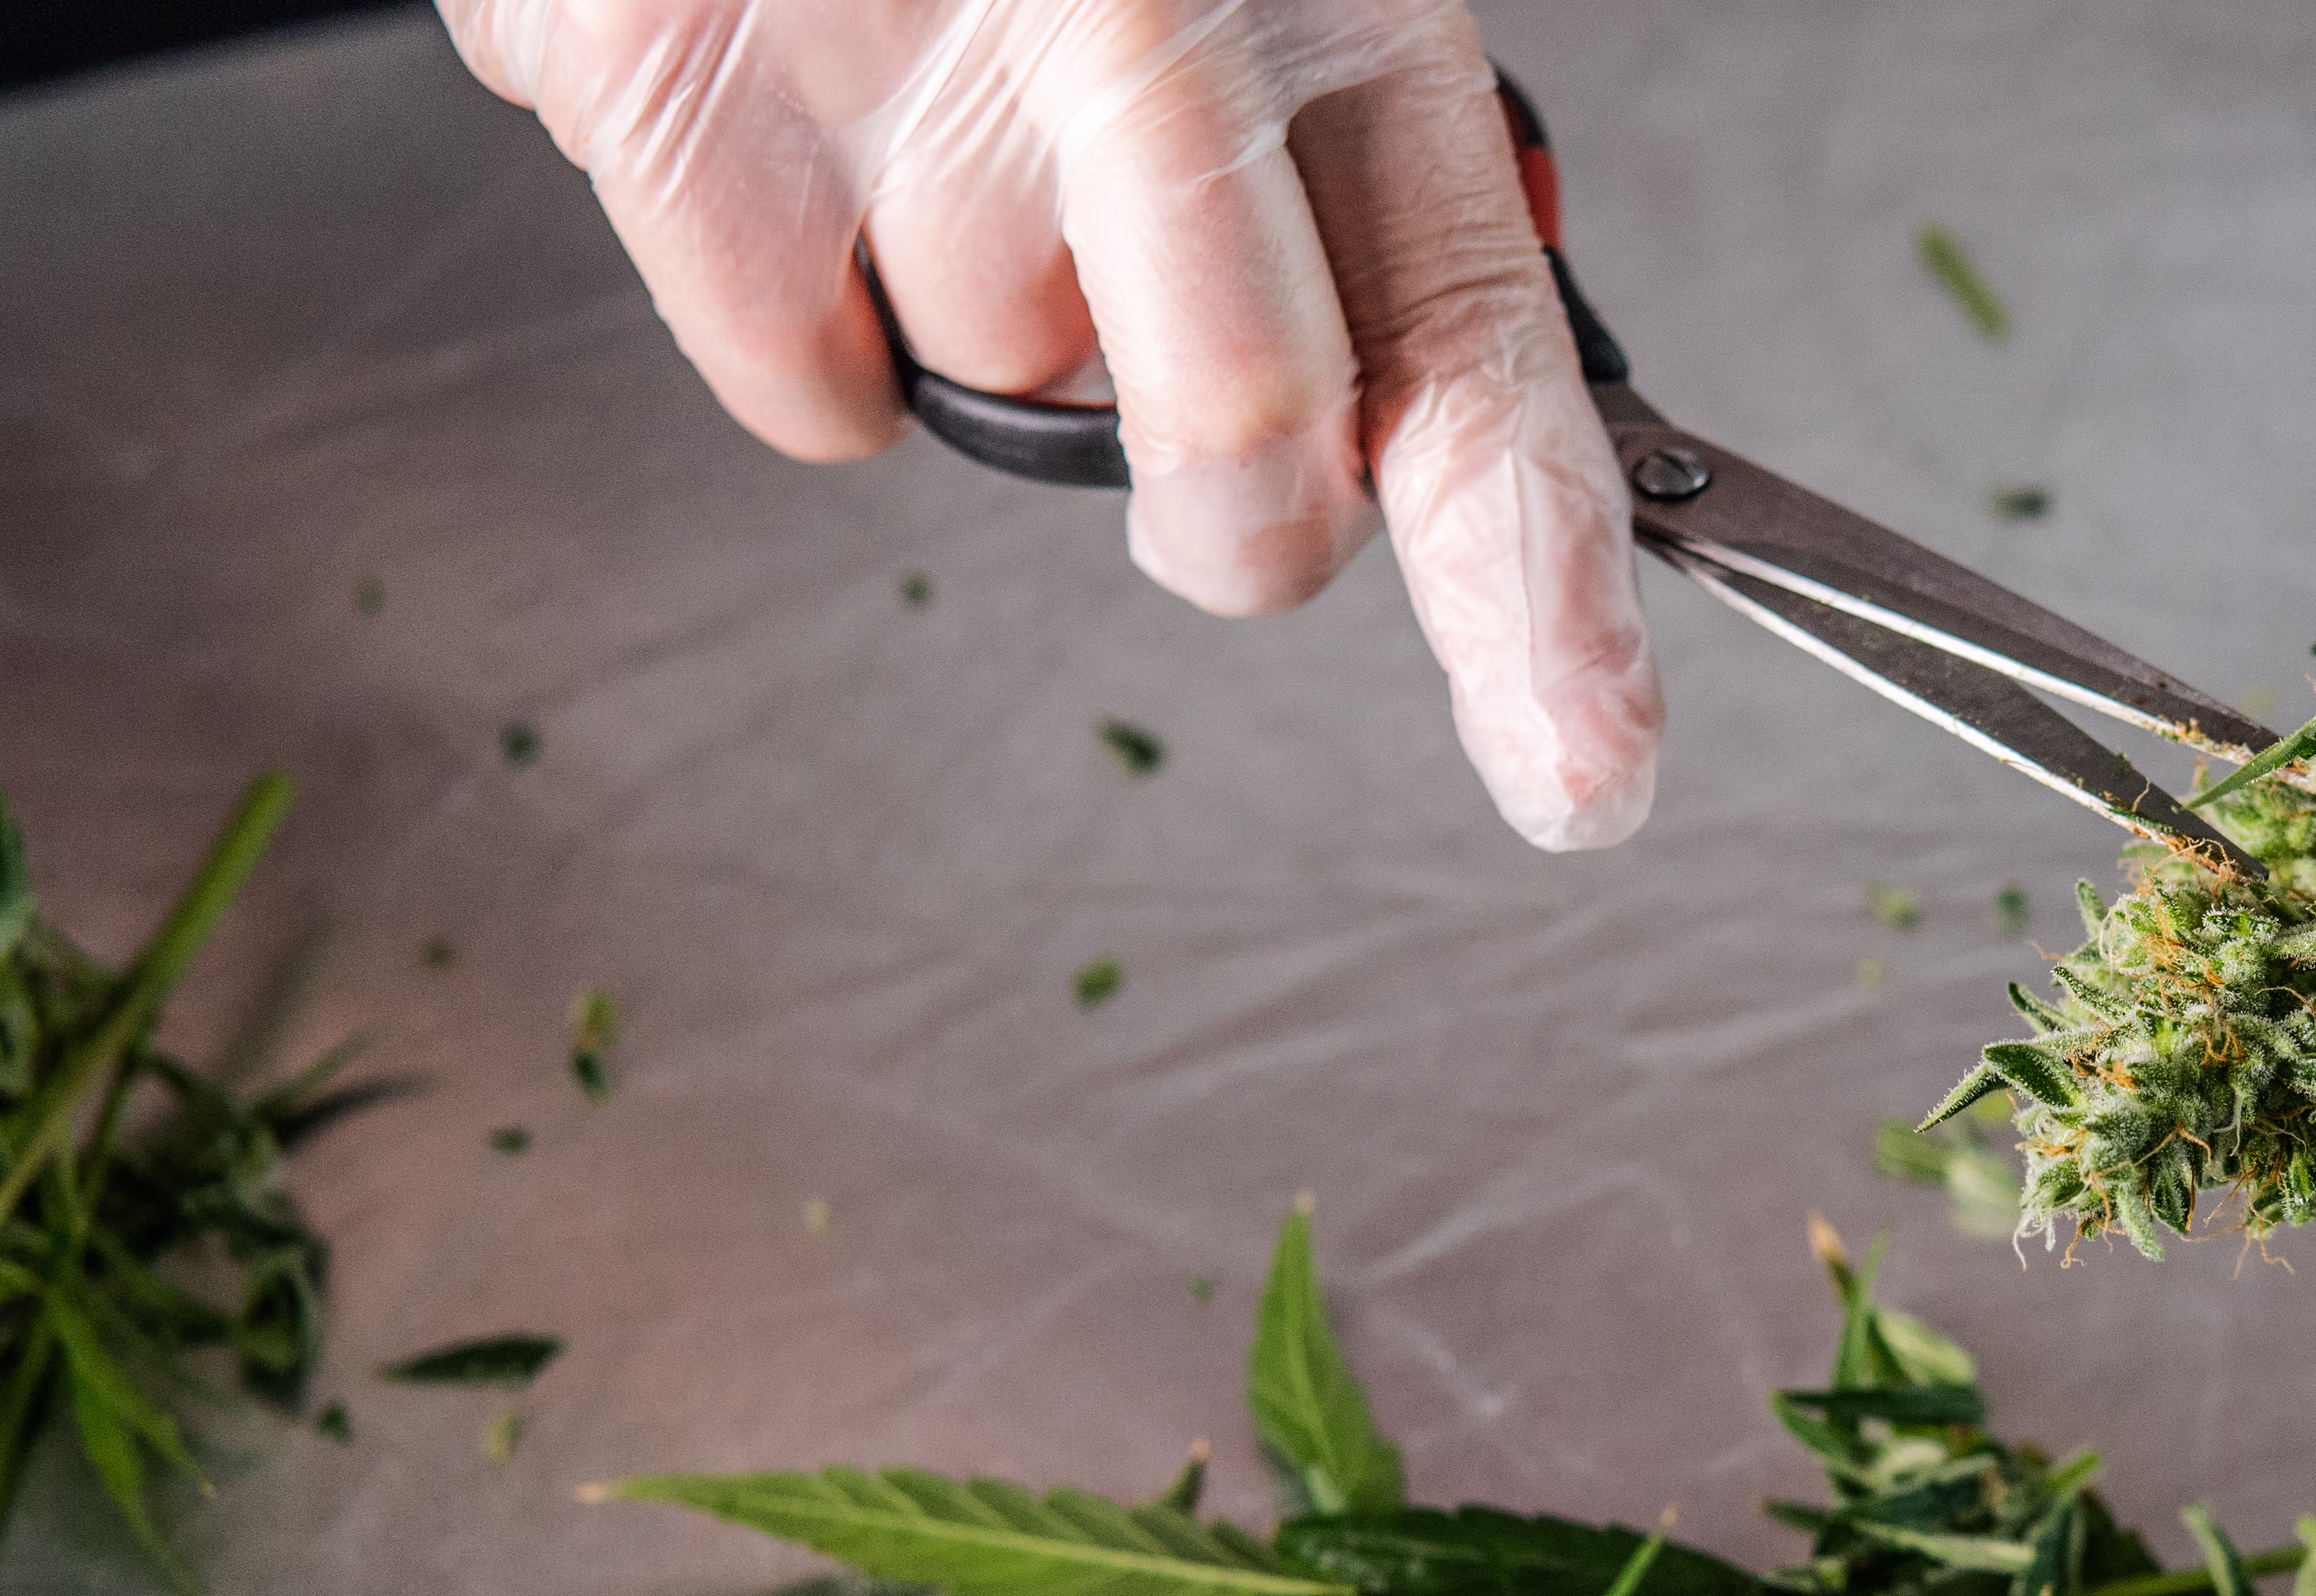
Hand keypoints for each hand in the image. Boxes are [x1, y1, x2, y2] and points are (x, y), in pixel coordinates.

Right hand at [437, 0, 1660, 848]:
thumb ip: (1345, 191)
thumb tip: (1442, 436)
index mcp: (1330, 6)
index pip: (1476, 355)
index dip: (1543, 593)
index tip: (1585, 766)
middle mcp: (1132, 32)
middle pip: (1238, 460)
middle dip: (1230, 514)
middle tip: (1180, 387)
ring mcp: (895, 72)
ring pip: (998, 396)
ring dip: (995, 310)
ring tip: (949, 83)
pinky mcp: (680, 99)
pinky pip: (800, 386)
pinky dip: (809, 311)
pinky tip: (812, 110)